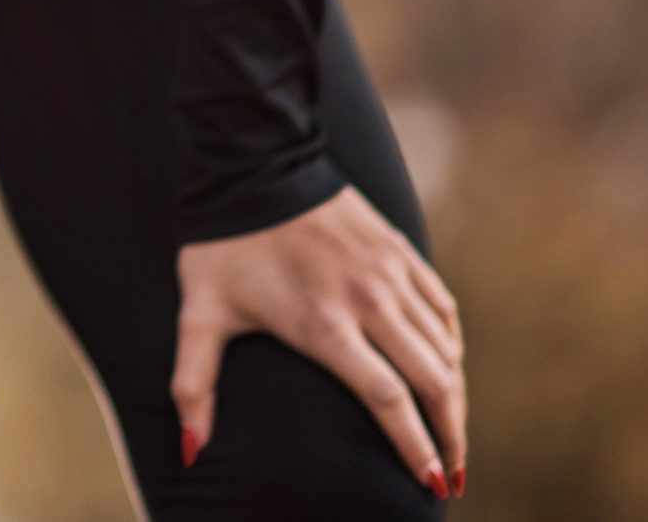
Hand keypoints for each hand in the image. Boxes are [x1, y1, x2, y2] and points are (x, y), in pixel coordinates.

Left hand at [173, 187, 466, 498]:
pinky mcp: (400, 251)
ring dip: (456, 396)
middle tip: (453, 476)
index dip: (415, 446)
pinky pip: (443, 309)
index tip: (432, 483)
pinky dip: (452, 346)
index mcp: (324, 324)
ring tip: (455, 434)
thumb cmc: (221, 246)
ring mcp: (389, 273)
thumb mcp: (199, 315)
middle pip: (431, 381)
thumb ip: (195, 386)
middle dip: (450, 435)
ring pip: (444, 348)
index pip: (387, 399)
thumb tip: (191, 451)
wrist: (251, 164)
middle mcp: (368, 301)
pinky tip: (450, 370)